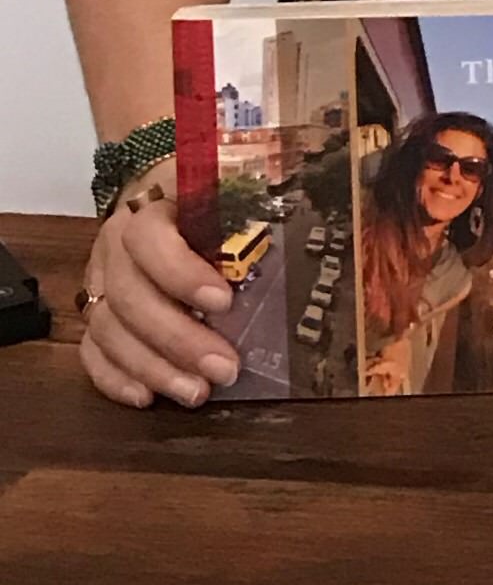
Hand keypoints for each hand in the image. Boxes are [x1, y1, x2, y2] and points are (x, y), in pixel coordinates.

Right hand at [78, 183, 240, 409]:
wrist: (166, 194)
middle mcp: (115, 248)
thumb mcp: (232, 186)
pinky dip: (114, 378)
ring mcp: (99, 283)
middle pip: (130, 296)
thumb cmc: (212, 195)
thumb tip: (310, 212)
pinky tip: (147, 397)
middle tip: (224, 368)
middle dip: (177, 339)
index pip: (148, 238)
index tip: (224, 302)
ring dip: (152, 367)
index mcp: (150, 211)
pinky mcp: (94, 314)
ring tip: (197, 392)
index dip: (180, 273)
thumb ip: (258, 197)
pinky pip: (91, 351)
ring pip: (108, 330)